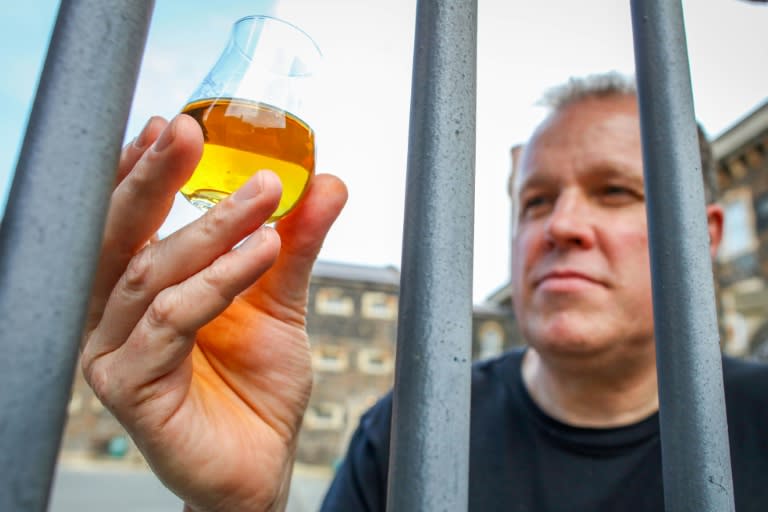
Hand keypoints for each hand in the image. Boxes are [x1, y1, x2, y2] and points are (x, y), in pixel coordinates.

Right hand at [81, 114, 347, 511]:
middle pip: (122, 235)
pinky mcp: (128, 387)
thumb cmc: (257, 385)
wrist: (261, 461)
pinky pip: (172, 320)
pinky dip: (219, 281)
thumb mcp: (281, 300)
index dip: (142, 170)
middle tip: (187, 131)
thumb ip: (296, 243)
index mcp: (140, 290)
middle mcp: (115, 316)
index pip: (128, 220)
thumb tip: (326, 181)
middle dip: (154, 178)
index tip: (171, 125)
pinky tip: (262, 254)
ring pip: (154, 273)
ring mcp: (113, 352)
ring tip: (264, 197)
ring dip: (212, 228)